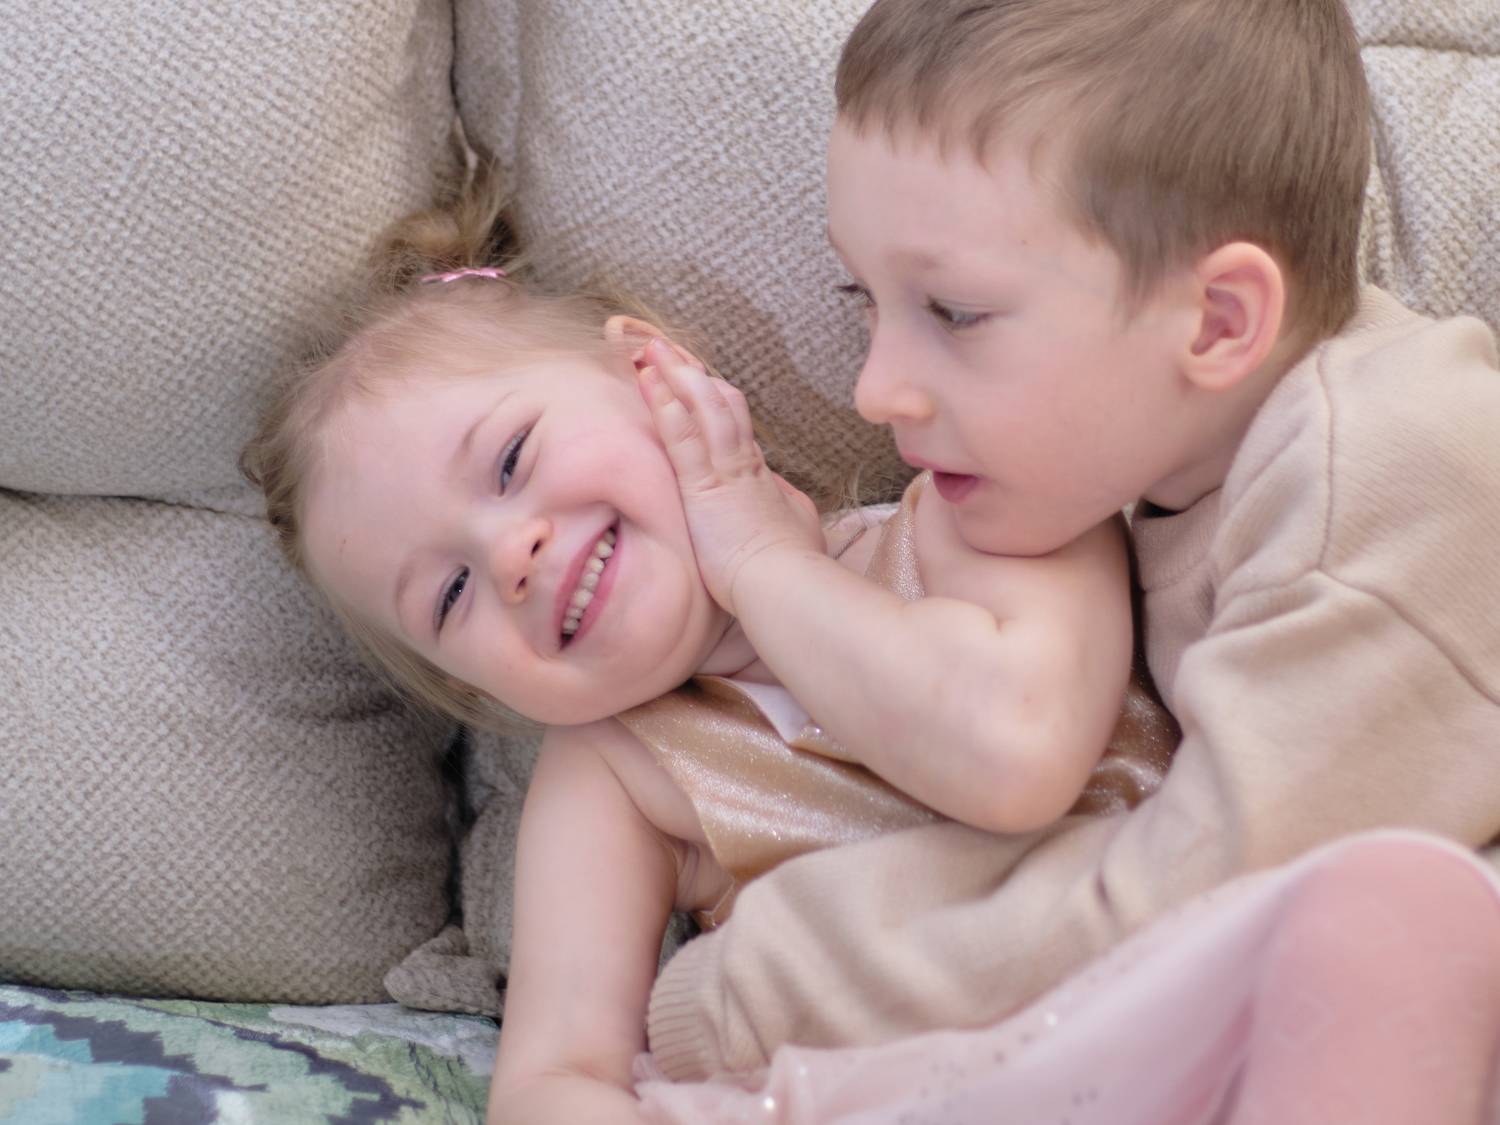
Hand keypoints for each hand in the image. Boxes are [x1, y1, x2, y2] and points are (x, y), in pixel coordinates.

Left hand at [638, 339, 822, 612]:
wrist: (786, 584)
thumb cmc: (791, 567)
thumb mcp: (795, 527)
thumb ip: (783, 506)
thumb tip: (779, 495)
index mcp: (758, 475)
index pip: (732, 423)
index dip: (710, 396)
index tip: (692, 377)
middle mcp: (743, 463)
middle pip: (719, 402)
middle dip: (690, 374)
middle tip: (663, 349)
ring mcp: (725, 470)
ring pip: (703, 407)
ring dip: (676, 374)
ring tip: (651, 348)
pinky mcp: (705, 486)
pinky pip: (683, 435)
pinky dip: (665, 404)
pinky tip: (646, 380)